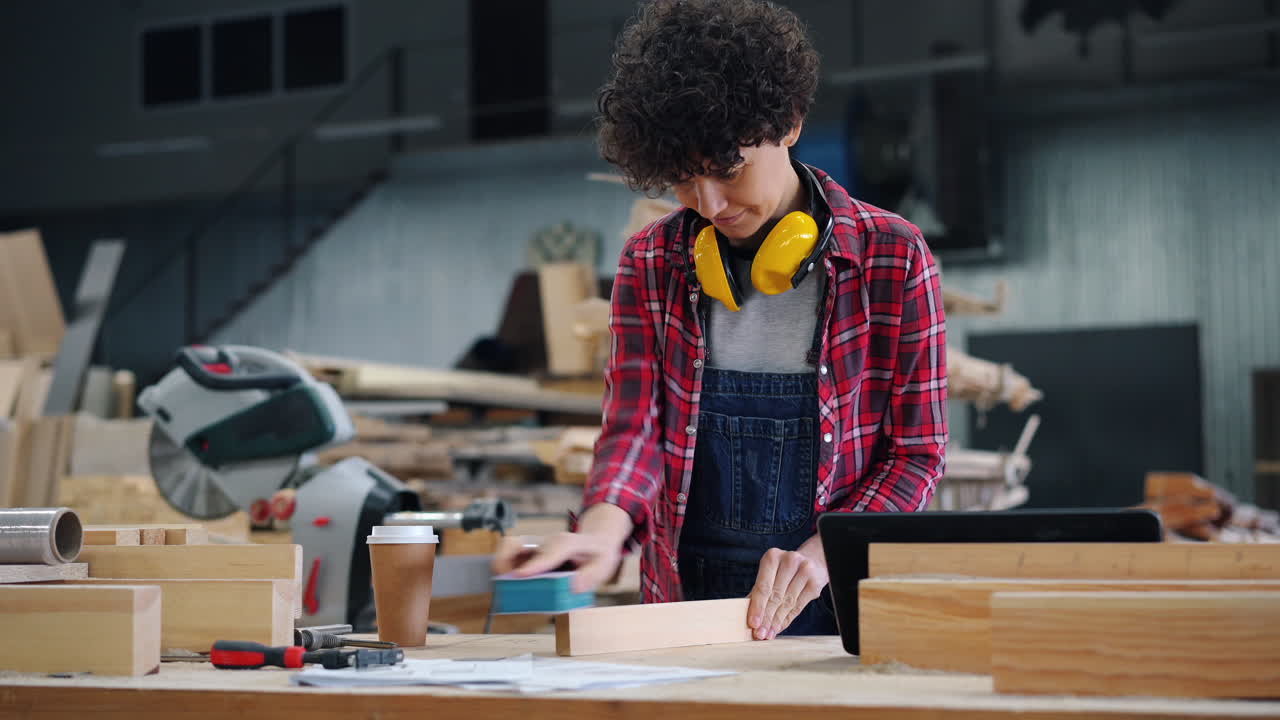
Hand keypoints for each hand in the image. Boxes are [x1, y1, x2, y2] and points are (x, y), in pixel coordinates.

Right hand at [491, 504, 633, 594]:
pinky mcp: (530, 553)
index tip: (520, 575)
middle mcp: (546, 543)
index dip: (535, 564)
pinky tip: (511, 585)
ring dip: (501, 565)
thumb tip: (573, 586)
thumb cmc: (598, 554)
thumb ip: (590, 576)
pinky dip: (505, 568)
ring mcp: (536, 547)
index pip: (549, 552)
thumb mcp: (603, 564)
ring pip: (508, 548)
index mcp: (566, 543)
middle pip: (515, 544)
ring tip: (504, 586)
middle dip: (504, 561)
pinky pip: (510, 556)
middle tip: (505, 582)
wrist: (595, 540)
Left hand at [747, 542, 828, 639]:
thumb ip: (757, 592)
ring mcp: (805, 571)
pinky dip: (787, 619)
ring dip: (776, 622)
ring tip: (768, 633)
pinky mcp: (815, 583)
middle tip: (759, 634)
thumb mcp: (768, 574)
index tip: (753, 623)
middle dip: (766, 618)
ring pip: (787, 603)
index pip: (763, 586)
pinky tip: (779, 627)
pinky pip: (798, 606)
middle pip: (775, 596)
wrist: (810, 562)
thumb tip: (746, 615)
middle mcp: (790, 561)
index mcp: (773, 556)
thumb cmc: (783, 571)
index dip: (757, 607)